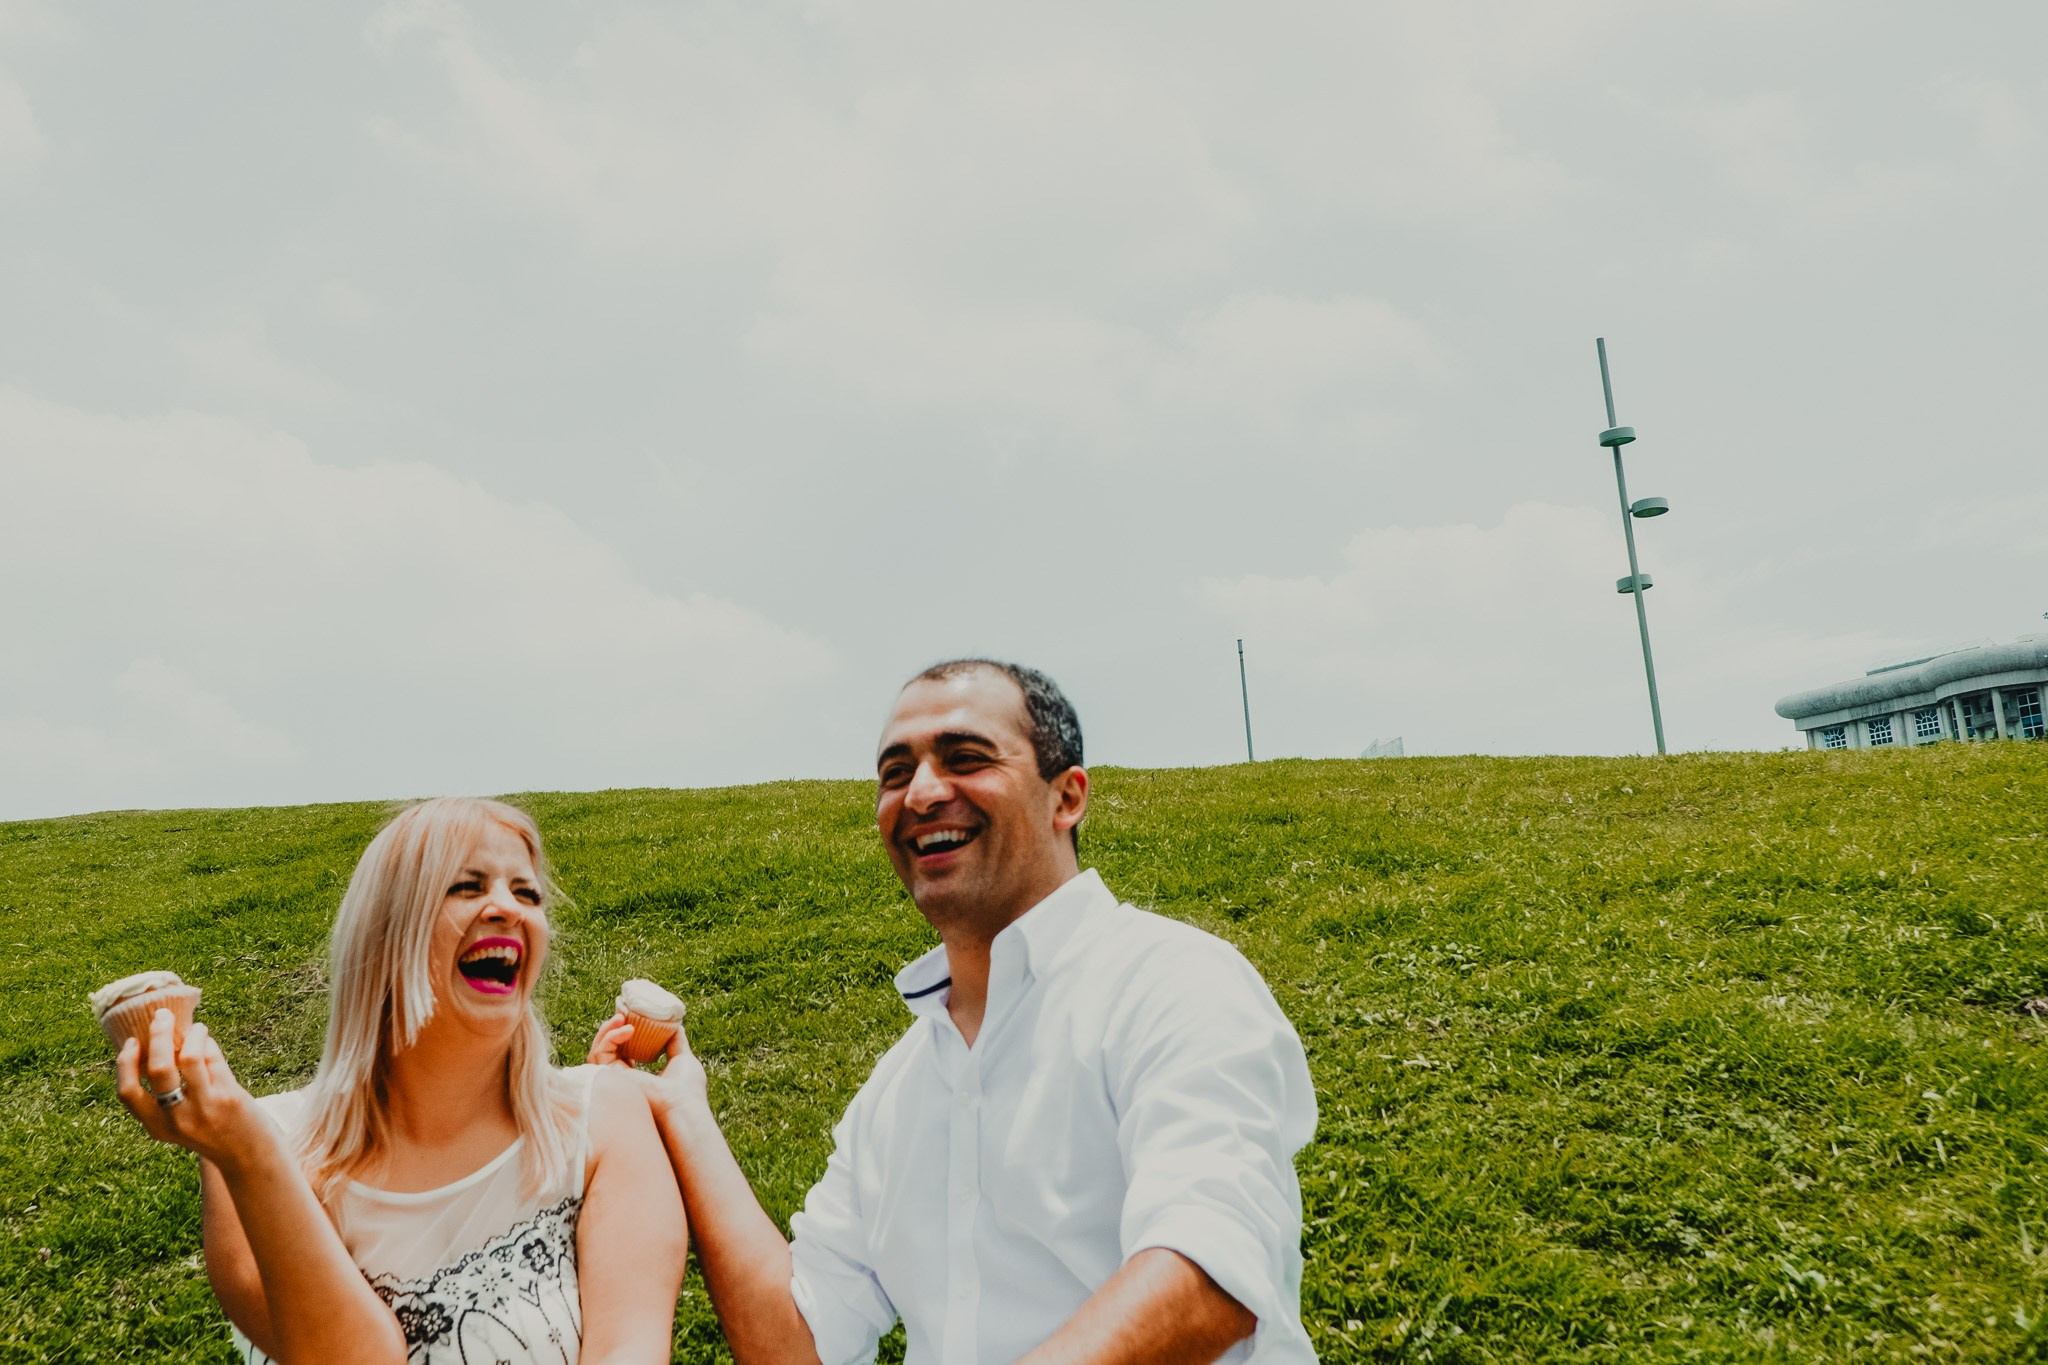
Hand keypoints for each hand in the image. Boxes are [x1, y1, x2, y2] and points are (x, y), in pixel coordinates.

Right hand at [114, 1007, 266, 1170]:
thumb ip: (165, 1094)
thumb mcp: (178, 1121)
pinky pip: (215, 1059)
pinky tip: (208, 1041)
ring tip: (196, 1027)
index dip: (125, 1063)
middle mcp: (176, 1119)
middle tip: (162, 1015)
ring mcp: (204, 1108)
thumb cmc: (209, 1130)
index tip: (133, 1041)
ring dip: (193, 1034)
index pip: (127, 1092)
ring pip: (191, 1057)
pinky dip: (209, 1045)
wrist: (247, 1154)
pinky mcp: (229, 1098)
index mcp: (155, 1126)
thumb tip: (159, 1042)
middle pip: (158, 1068)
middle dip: (159, 1035)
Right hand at [587, 1009, 708, 1117]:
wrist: (683, 1105)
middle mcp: (621, 1080)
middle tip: (622, 1014)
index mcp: (635, 1077)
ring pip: (596, 1052)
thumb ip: (675, 1041)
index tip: (629, 1016)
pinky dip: (610, 1039)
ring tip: (622, 1018)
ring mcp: (613, 1082)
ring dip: (607, 1031)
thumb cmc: (687, 1089)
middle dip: (609, 1030)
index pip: (619, 1053)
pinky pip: (599, 1055)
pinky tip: (627, 1030)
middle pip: (603, 1051)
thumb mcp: (681, 1057)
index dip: (620, 1034)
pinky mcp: (609, 1080)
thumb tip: (675, 1024)